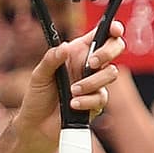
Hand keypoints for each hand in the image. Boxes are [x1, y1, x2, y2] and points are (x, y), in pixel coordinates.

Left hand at [13, 20, 125, 145]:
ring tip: (71, 91)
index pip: (100, 34)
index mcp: (77, 53)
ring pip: (111, 73)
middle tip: (91, 63)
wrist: (38, 124)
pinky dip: (87, 100)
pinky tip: (73, 104)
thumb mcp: (39, 75)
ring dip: (91, 82)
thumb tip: (64, 48)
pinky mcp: (97, 101)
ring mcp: (95, 83)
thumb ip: (51, 60)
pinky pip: (102, 96)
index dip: (112, 28)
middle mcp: (89, 65)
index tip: (114, 29)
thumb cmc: (38, 96)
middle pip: (115, 48)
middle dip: (107, 53)